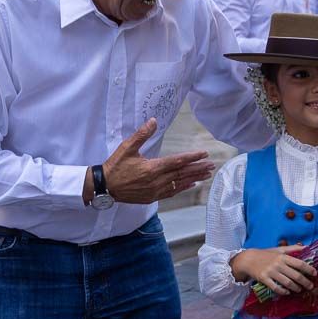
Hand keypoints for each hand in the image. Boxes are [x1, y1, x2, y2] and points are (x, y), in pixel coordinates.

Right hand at [96, 119, 214, 203]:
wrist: (105, 187)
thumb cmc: (115, 166)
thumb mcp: (127, 147)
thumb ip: (142, 134)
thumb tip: (153, 121)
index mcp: (152, 168)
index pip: (177, 161)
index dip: (192, 157)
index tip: (204, 154)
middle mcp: (156, 181)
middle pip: (182, 173)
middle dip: (198, 168)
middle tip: (212, 165)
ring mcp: (155, 191)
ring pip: (179, 183)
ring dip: (194, 178)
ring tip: (207, 174)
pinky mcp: (152, 197)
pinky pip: (172, 192)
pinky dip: (183, 188)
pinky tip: (191, 184)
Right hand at [232, 246, 316, 295]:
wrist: (248, 259)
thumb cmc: (265, 254)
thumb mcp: (279, 249)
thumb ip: (292, 249)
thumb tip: (306, 247)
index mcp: (283, 257)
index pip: (299, 263)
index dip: (309, 269)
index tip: (315, 273)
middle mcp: (278, 264)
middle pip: (295, 275)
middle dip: (305, 282)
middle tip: (311, 286)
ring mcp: (271, 272)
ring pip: (287, 283)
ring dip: (296, 288)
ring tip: (300, 289)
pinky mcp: (264, 279)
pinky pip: (276, 288)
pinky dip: (283, 291)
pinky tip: (287, 292)